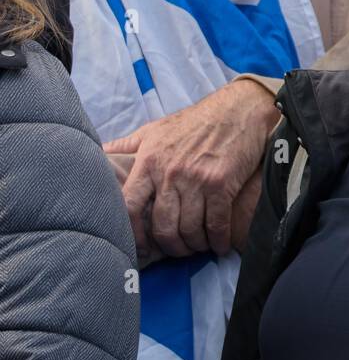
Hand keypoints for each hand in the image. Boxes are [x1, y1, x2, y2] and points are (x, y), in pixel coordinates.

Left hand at [104, 79, 278, 259]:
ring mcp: (196, 179)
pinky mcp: (221, 184)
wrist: (238, 110)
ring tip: (199, 246)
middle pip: (162, 226)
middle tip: (179, 249)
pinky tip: (220, 244)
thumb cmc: (195, 121)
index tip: (141, 245)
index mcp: (149, 161)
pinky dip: (218, 240)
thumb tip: (99, 153)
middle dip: (171, 246)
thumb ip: (127, 145)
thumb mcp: (155, 129)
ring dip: (195, 245)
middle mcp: (169, 172)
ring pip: (189, 229)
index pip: (129, 205)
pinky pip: (216, 224)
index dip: (133, 232)